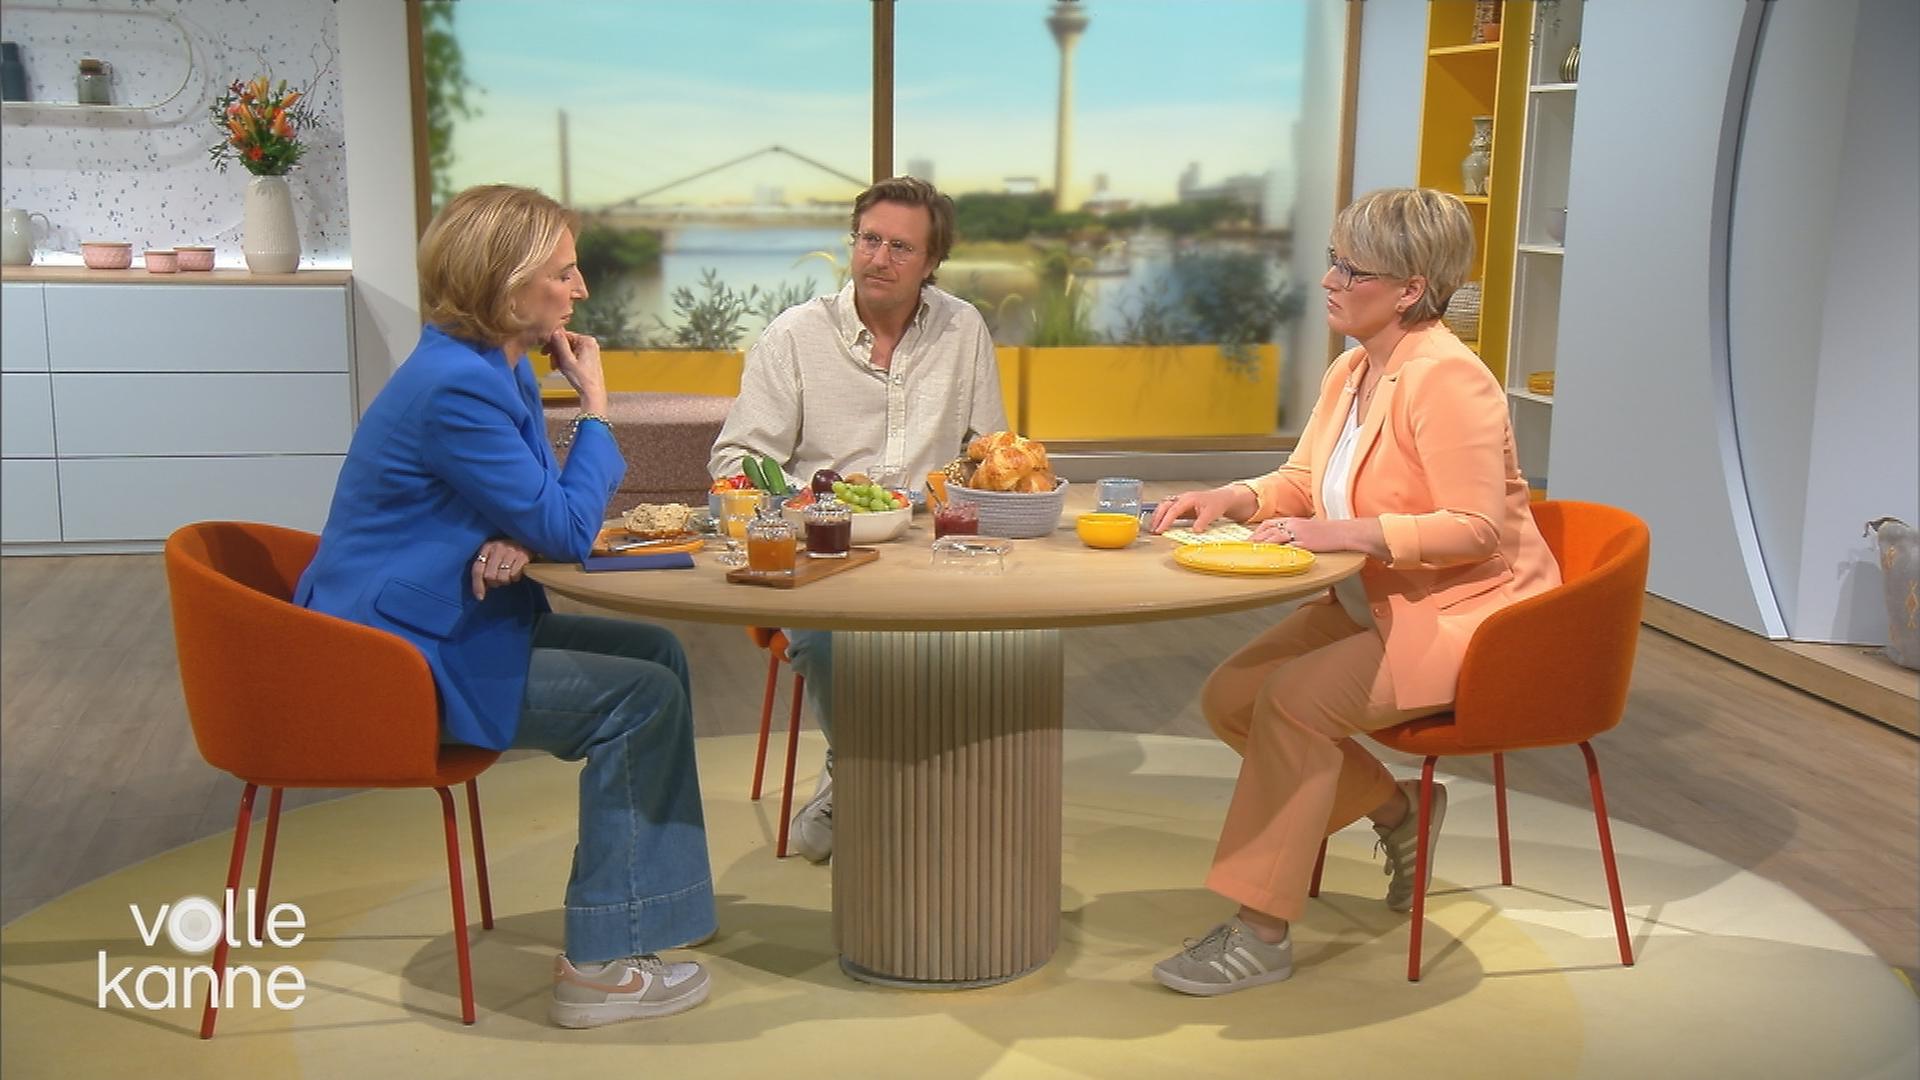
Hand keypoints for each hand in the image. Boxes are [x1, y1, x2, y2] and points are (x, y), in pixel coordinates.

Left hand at [471, 538, 534, 598]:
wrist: (527, 538)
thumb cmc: (507, 549)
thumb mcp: (493, 553)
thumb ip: (485, 568)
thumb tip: (480, 591)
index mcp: (487, 547)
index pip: (477, 569)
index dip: (477, 585)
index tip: (480, 597)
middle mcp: (498, 548)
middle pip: (490, 576)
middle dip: (494, 582)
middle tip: (498, 581)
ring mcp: (511, 551)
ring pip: (502, 577)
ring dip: (505, 581)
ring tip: (508, 576)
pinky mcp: (523, 556)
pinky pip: (515, 576)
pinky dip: (515, 578)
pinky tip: (516, 573)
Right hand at [545, 330, 606, 414]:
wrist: (592, 393)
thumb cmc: (582, 379)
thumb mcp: (567, 359)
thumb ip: (560, 343)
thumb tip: (554, 330)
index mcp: (587, 340)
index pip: (564, 335)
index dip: (553, 344)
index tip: (545, 352)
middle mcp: (590, 343)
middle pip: (566, 343)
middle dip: (557, 353)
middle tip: (552, 363)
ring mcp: (590, 351)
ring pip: (568, 350)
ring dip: (560, 358)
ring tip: (558, 368)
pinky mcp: (589, 359)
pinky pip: (573, 356)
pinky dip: (566, 362)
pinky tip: (564, 369)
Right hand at [1148, 484, 1252, 534]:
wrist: (1222, 498)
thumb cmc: (1217, 503)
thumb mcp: (1212, 513)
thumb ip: (1202, 522)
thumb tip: (1194, 531)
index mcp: (1188, 499)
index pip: (1173, 510)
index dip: (1165, 521)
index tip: (1160, 530)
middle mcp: (1182, 499)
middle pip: (1164, 506)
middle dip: (1157, 518)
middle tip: (1153, 530)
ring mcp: (1181, 502)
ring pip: (1164, 507)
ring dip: (1157, 517)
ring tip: (1153, 528)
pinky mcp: (1181, 507)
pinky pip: (1168, 510)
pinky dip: (1162, 517)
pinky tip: (1160, 525)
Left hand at [1251, 515, 1384, 555]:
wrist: (1343, 532)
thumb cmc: (1328, 532)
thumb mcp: (1308, 529)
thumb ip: (1296, 533)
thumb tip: (1286, 541)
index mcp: (1294, 520)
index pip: (1269, 524)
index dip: (1257, 531)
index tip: (1249, 539)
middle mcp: (1293, 525)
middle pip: (1268, 530)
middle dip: (1255, 538)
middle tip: (1245, 547)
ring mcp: (1298, 534)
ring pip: (1274, 537)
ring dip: (1262, 544)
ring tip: (1252, 551)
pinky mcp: (1304, 543)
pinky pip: (1288, 547)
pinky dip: (1277, 551)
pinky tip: (1270, 556)